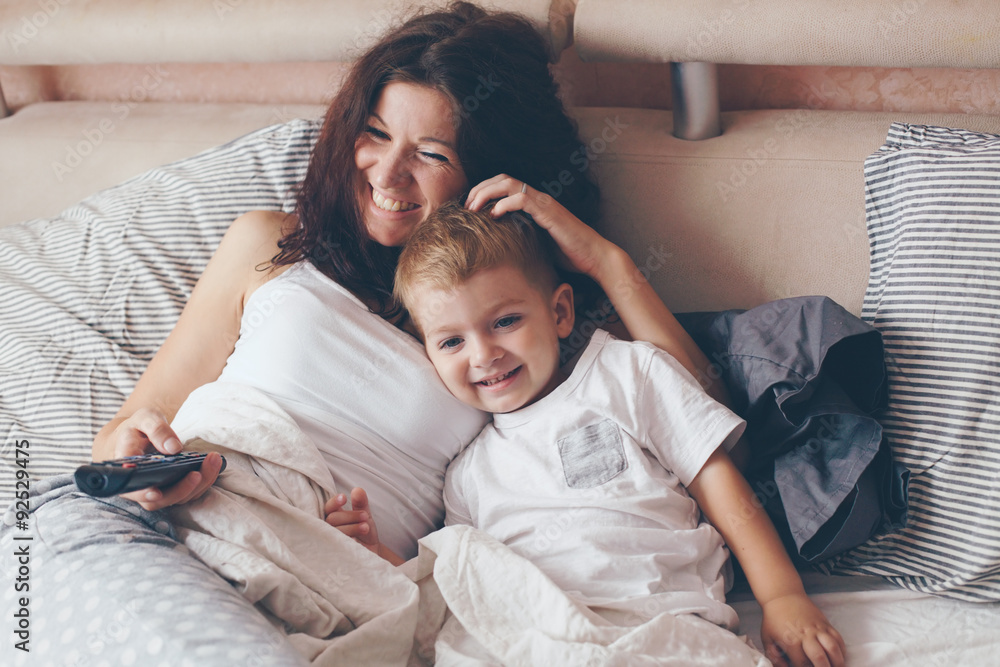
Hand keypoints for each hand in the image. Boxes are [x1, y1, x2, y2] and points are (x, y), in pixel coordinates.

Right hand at [107, 408, 222, 510]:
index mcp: (126, 468)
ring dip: (199, 484)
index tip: (157, 492)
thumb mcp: (145, 418)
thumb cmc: (138, 427)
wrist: (137, 436)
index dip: (144, 494)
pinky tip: (213, 464)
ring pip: (178, 498)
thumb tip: (173, 448)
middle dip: (182, 488)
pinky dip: (204, 480)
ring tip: (214, 460)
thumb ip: (157, 429)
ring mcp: (157, 489)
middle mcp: (140, 485)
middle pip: (160, 499)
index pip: (132, 488)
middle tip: (199, 472)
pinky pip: (189, 492)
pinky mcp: (172, 487)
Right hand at [325, 487, 381, 555]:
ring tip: (366, 527)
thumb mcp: (365, 515)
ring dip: (352, 527)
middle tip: (365, 517)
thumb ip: (361, 502)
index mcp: (335, 516)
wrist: (372, 552)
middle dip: (349, 516)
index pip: (328, 507)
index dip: (333, 502)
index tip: (344, 498)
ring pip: (335, 532)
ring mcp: (331, 541)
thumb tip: (357, 490)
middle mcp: (330, 528)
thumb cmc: (364, 531)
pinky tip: (357, 541)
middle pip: (332, 518)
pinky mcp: (335, 554)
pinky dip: (348, 541)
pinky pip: (337, 547)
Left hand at [465, 174, 620, 280]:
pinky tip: (494, 215)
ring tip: (473, 207)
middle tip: (465, 205)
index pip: (504, 185)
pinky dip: (504, 203)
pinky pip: (522, 199)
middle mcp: (539, 198)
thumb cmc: (569, 254)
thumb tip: (497, 244)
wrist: (594, 257)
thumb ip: (520, 236)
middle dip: (480, 188)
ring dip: (487, 192)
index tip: (469, 207)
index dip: (484, 191)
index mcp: (535, 203)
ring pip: (509, 183)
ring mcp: (544, 203)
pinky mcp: (549, 212)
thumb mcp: (537, 243)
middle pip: (502, 178)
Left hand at [760, 593, 845, 666]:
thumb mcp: (767, 638)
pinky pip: (838, 638)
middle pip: (820, 658)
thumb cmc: (774, 620)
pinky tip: (839, 657)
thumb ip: (774, 657)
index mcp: (791, 640)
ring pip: (833, 647)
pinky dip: (842, 650)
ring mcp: (818, 628)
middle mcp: (806, 635)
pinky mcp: (825, 623)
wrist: (783, 596)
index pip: (802, 663)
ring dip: (838, 662)